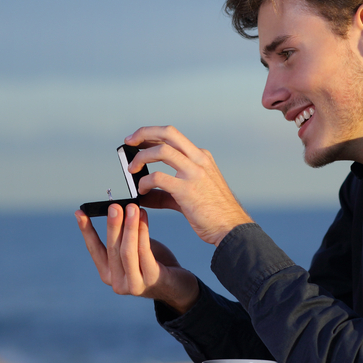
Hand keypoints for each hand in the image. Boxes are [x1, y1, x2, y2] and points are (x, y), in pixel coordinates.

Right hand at [75, 204, 198, 313]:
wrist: (178, 287)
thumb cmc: (154, 264)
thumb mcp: (133, 251)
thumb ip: (123, 238)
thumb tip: (115, 210)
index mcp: (108, 274)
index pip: (94, 249)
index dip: (86, 231)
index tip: (79, 213)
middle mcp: (117, 283)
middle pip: (112, 249)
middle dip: (113, 225)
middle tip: (114, 206)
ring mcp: (134, 284)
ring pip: (127, 251)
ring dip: (129, 227)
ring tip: (132, 208)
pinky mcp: (151, 280)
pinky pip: (144, 253)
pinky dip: (142, 233)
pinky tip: (143, 218)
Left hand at [125, 126, 252, 245]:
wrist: (232, 230)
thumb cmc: (213, 214)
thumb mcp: (191, 194)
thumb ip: (165, 192)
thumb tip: (142, 194)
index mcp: (201, 158)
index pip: (173, 136)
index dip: (151, 135)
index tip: (137, 140)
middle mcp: (199, 160)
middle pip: (168, 133)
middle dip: (144, 133)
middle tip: (129, 142)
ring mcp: (195, 173)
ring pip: (162, 150)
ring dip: (141, 157)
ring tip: (132, 169)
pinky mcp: (187, 190)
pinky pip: (158, 177)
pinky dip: (145, 181)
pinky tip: (142, 189)